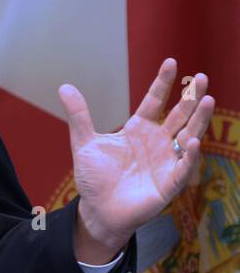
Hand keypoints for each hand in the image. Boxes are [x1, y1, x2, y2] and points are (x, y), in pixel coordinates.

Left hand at [60, 58, 212, 262]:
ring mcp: (166, 161)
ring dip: (199, 119)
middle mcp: (157, 142)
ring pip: (188, 136)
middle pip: (178, 115)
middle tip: (202, 77)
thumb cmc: (95, 178)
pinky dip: (189, 155)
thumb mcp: (84, 143)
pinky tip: (192, 141)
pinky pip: (183, 167)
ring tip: (208, 100)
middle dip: (190, 97)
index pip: (154, 101)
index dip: (162, 83)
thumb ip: (79, 116)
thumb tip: (64, 87)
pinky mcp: (169, 183)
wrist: (97, 211)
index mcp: (138, 130)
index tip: (171, 62)